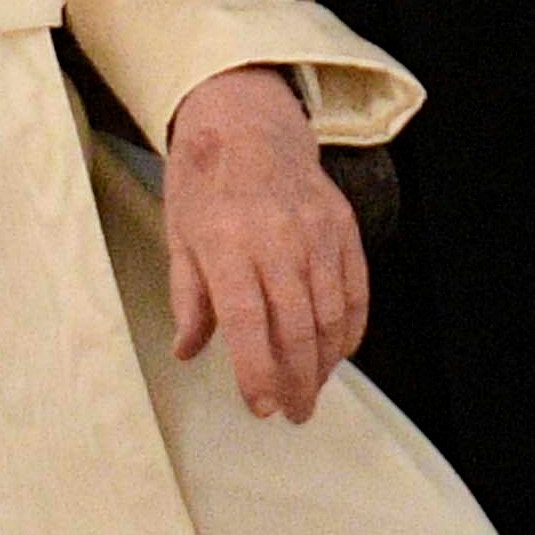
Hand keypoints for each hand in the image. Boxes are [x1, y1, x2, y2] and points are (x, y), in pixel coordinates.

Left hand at [160, 64, 366, 423]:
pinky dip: (351, 328)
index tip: (262, 407)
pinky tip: (339, 352)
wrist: (246, 122)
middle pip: (296, 327)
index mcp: (226, 244)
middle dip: (298, 381)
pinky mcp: (342, 227)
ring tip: (313, 390)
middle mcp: (276, 239)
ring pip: (330, 314)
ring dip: (325, 363)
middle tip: (294, 413)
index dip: (258, 371)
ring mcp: (315, 232)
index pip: (247, 322)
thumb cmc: (204, 182)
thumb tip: (188, 352)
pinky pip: (355, 290)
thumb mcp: (179, 236)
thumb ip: (188, 298)